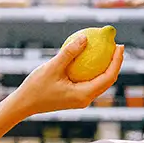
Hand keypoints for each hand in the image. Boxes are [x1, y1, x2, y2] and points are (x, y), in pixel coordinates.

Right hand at [9, 36, 123, 117]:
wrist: (24, 104)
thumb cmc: (36, 88)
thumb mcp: (52, 67)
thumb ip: (69, 53)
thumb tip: (85, 38)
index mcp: (84, 95)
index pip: (108, 77)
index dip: (117, 61)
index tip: (119, 45)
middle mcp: (85, 99)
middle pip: (107, 80)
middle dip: (115, 63)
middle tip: (116, 45)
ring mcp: (80, 99)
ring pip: (99, 82)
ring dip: (105, 66)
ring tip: (107, 50)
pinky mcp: (75, 97)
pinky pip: (89, 81)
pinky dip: (92, 70)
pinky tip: (89, 57)